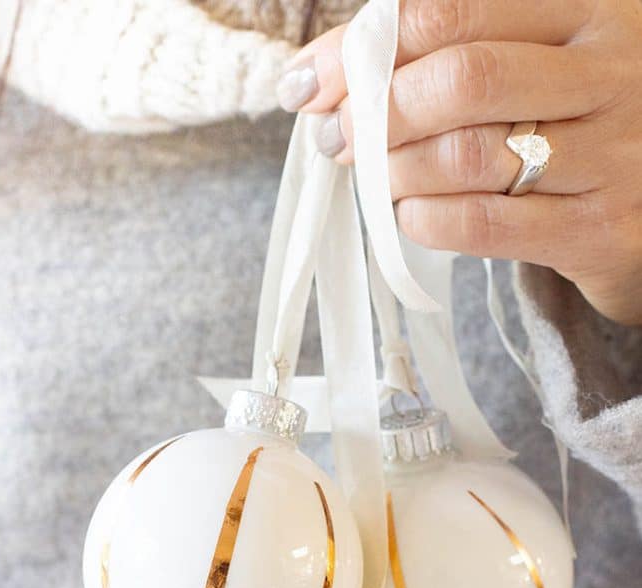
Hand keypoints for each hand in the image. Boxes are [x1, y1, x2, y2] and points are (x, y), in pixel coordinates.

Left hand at [277, 0, 641, 324]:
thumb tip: (321, 74)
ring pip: (469, 156)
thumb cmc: (574, 124)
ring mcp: (611, 153)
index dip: (365, 49)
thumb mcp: (534, 62)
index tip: (313, 84)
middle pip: (463, 80)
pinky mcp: (598, 228)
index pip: (454, 10)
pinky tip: (412, 215)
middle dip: (377, 113)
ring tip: (376, 179)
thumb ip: (446, 49)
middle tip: (338, 139)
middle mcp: (610, 71)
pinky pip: (487, 225)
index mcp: (588, 8)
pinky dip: (428, 221)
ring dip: (396, 171)